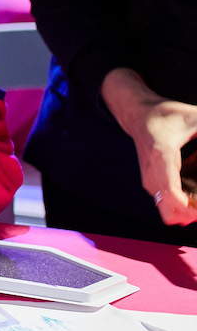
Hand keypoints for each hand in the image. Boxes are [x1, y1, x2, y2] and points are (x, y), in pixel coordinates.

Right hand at [103, 68, 196, 225]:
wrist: (139, 116)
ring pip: (168, 213)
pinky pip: (166, 206)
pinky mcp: (152, 184)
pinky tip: (195, 200)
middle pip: (169, 211)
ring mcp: (150, 181)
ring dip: (188, 214)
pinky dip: (182, 210)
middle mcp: (152, 173)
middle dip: (191, 215)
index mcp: (161, 156)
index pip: (171, 190)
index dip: (189, 206)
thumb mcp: (194, 117)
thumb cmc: (166, 115)